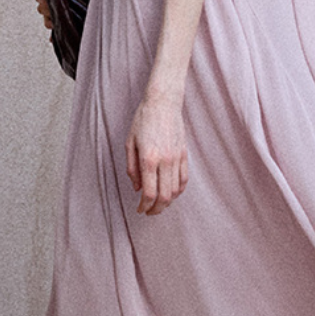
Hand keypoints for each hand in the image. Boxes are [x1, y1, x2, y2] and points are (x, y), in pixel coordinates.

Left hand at [125, 92, 188, 214]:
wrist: (163, 103)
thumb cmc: (143, 120)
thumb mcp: (129, 143)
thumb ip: (132, 168)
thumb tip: (137, 188)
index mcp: (148, 159)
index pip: (149, 193)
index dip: (144, 206)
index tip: (140, 210)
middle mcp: (165, 161)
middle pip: (164, 196)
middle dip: (156, 209)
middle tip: (149, 212)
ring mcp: (177, 158)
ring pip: (176, 190)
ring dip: (168, 202)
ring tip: (159, 204)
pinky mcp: (185, 154)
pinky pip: (184, 179)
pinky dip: (178, 190)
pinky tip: (171, 192)